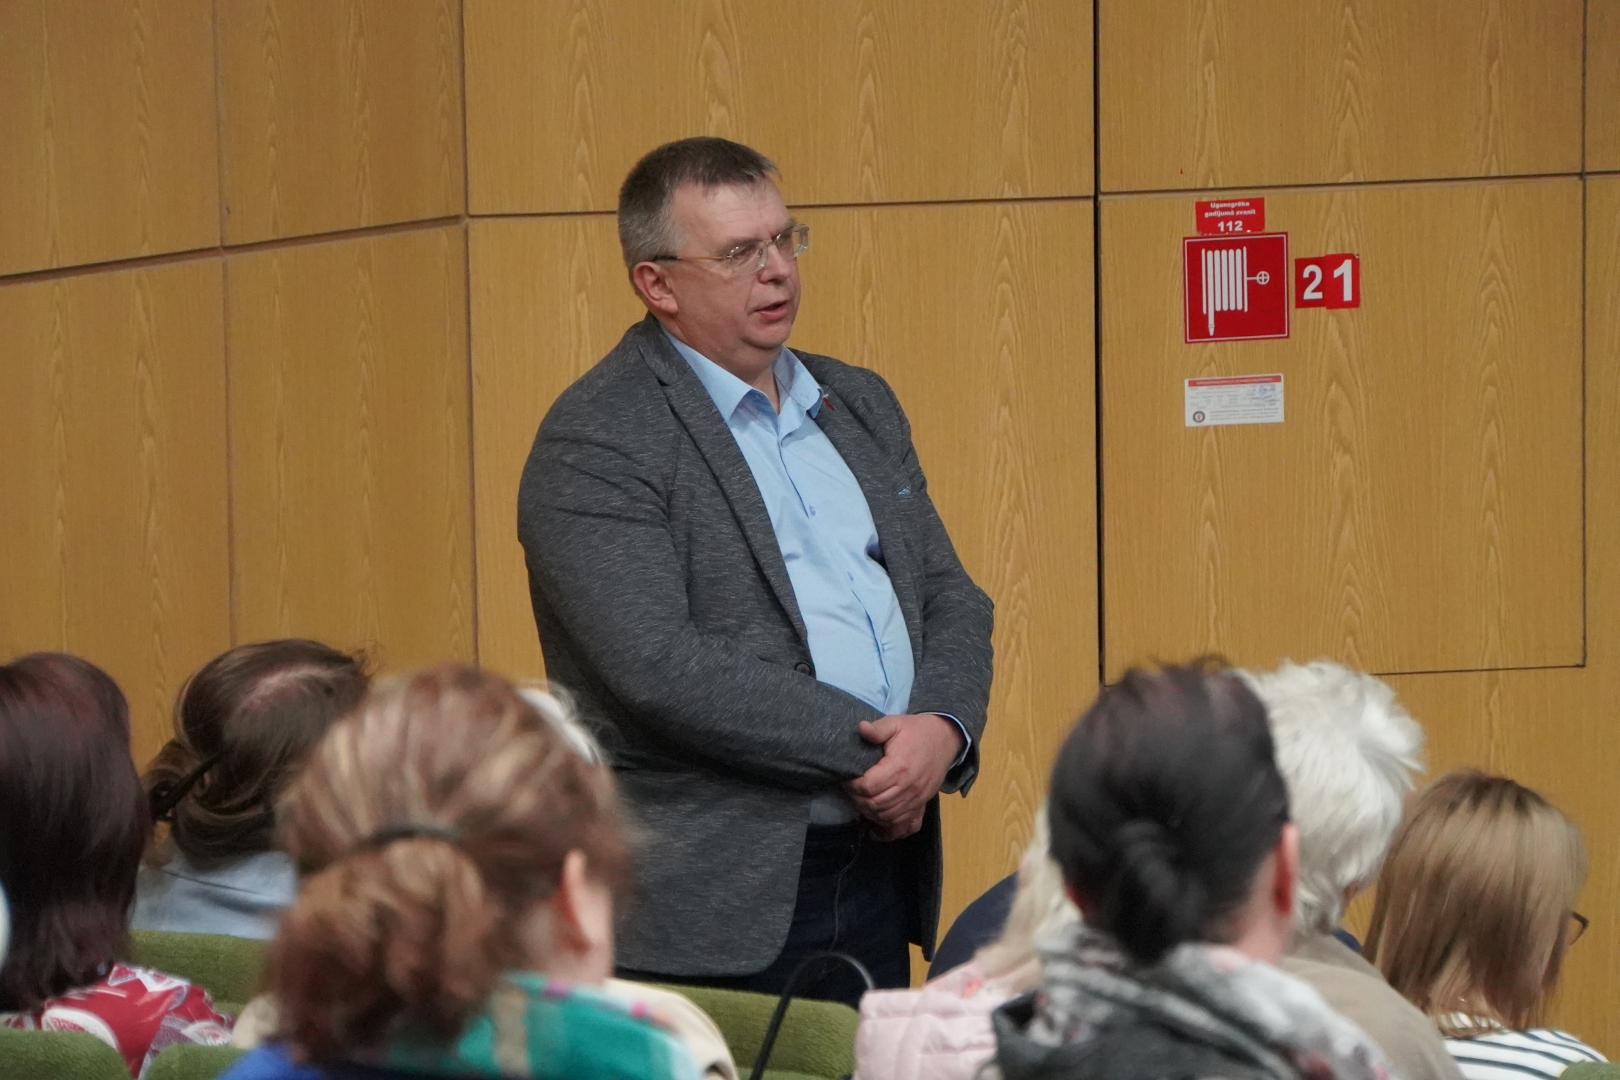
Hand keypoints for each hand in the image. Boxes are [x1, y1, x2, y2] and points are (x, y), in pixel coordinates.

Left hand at [844, 713, 962, 839]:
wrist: (945, 738)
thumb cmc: (916, 731)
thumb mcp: (895, 723)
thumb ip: (877, 729)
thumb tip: (860, 728)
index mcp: (899, 767)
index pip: (869, 786)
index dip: (853, 785)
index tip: (847, 779)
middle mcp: (908, 787)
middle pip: (875, 805)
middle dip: (858, 800)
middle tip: (851, 791)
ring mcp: (917, 799)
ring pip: (887, 817)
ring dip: (870, 813)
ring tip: (861, 802)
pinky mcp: (922, 805)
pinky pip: (907, 826)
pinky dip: (890, 831)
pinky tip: (877, 830)